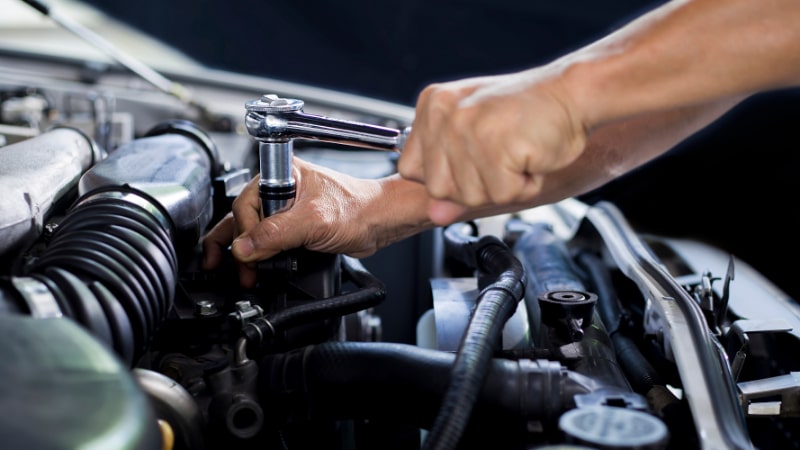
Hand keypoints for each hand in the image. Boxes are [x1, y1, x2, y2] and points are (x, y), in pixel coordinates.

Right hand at [202, 157, 431, 287]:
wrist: (381, 223)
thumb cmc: (358, 210)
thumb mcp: (313, 222)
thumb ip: (275, 234)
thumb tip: (244, 247)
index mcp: (282, 175)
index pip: (245, 204)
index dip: (243, 232)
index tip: (246, 254)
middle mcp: (282, 188)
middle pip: (244, 218)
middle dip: (239, 246)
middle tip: (237, 269)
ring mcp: (288, 208)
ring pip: (255, 231)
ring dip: (249, 254)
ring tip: (248, 274)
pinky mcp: (295, 225)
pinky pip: (270, 240)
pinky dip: (264, 255)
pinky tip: (262, 268)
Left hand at [397, 68, 587, 224]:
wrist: (574, 93)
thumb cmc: (531, 114)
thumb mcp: (481, 143)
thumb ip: (453, 177)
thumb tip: (434, 214)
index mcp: (433, 105)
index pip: (411, 169)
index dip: (445, 178)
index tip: (474, 160)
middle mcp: (444, 113)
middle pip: (438, 189)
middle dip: (475, 186)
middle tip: (502, 155)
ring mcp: (467, 128)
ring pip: (470, 196)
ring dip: (503, 185)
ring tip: (518, 152)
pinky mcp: (495, 145)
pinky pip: (503, 194)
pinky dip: (525, 185)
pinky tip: (531, 155)